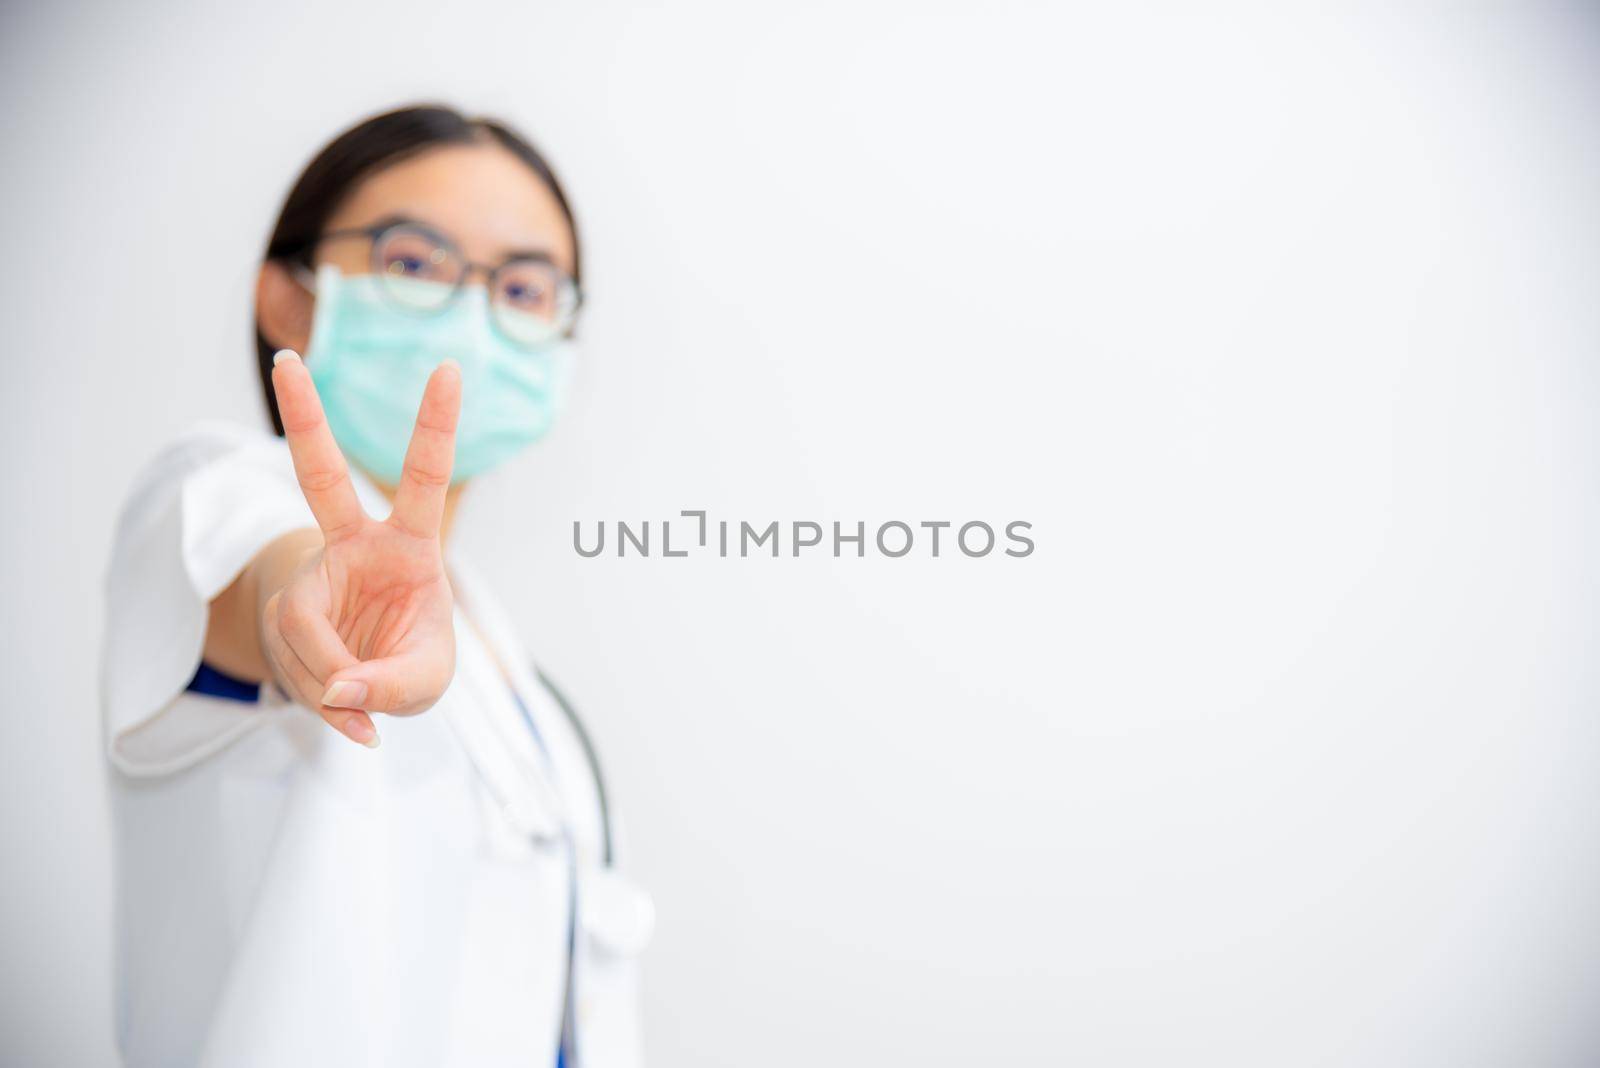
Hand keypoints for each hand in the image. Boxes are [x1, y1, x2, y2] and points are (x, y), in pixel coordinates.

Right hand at [261, 349, 461, 746]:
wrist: (360, 687)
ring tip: (366, 705)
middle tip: (286, 360)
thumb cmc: (407, 664)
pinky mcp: (285, 613)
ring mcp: (313, 576)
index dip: (436, 424)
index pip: (425, 477)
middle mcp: (354, 546)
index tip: (450, 366)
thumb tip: (340, 688)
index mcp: (410, 544)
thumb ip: (392, 686)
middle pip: (320, 477)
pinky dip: (328, 701)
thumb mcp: (426, 682)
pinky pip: (303, 666)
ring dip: (340, 683)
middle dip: (303, 418)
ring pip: (311, 631)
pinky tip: (346, 711)